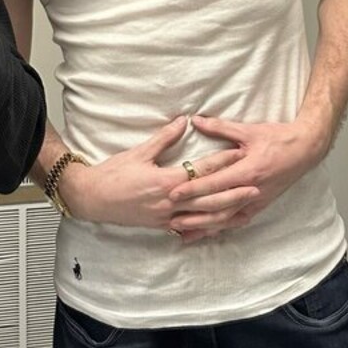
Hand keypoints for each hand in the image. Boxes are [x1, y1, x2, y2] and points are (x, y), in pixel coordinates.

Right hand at [63, 116, 257, 230]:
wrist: (91, 198)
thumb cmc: (113, 173)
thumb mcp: (139, 152)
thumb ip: (165, 137)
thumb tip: (184, 120)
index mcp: (165, 182)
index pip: (200, 171)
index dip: (222, 162)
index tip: (239, 154)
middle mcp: (169, 203)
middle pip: (208, 198)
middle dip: (233, 193)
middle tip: (256, 186)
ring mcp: (165, 218)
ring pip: (202, 218)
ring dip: (225, 213)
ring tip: (244, 208)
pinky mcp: (160, 226)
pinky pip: (188, 228)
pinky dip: (205, 227)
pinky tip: (218, 226)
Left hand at [167, 108, 329, 237]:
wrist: (306, 150)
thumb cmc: (279, 138)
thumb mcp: (249, 131)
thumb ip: (221, 128)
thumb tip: (196, 120)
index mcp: (248, 170)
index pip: (214, 183)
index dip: (192, 189)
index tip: (173, 193)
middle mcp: (251, 190)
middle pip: (217, 206)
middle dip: (192, 213)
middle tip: (169, 217)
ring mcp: (256, 201)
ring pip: (226, 219)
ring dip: (204, 226)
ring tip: (182, 231)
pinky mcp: (260, 206)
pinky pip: (237, 220)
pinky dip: (220, 228)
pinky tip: (206, 233)